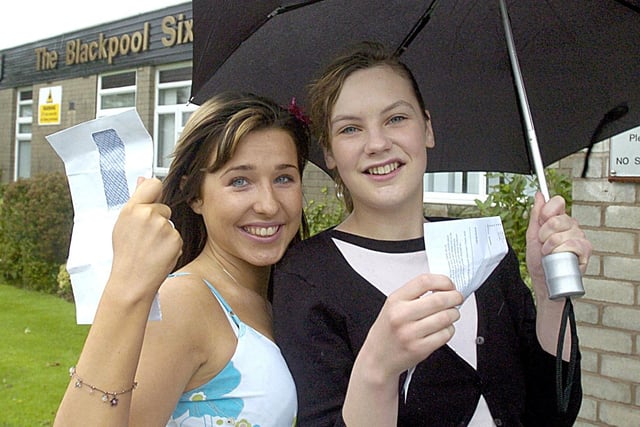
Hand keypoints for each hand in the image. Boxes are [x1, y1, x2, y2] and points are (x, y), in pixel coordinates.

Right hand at [109, 177, 182, 299]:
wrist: (132, 280)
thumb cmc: (126, 254)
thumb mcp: (123, 224)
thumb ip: (135, 201)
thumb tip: (142, 180)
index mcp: (132, 209)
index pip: (153, 184)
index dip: (155, 191)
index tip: (154, 198)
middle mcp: (148, 215)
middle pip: (163, 206)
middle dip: (158, 218)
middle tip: (146, 237)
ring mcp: (164, 227)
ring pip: (170, 223)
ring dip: (165, 233)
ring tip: (151, 247)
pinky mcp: (176, 239)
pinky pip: (176, 236)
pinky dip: (171, 244)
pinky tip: (158, 253)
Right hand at [360, 274, 462, 380]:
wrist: (378, 357)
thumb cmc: (388, 331)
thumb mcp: (393, 305)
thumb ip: (415, 294)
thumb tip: (443, 287)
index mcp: (395, 300)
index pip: (424, 281)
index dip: (443, 281)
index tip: (450, 285)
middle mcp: (401, 315)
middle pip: (439, 299)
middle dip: (455, 297)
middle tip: (457, 298)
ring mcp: (411, 333)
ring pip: (446, 317)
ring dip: (454, 314)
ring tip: (451, 314)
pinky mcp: (420, 348)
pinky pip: (445, 334)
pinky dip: (450, 330)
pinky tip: (443, 329)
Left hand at [526, 192, 591, 299]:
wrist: (544, 280)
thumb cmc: (539, 260)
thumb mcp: (532, 235)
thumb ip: (536, 214)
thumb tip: (540, 195)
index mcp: (559, 220)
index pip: (558, 202)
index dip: (546, 211)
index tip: (540, 222)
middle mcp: (571, 227)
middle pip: (558, 218)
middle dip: (544, 233)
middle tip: (543, 244)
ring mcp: (580, 238)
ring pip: (563, 232)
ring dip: (550, 245)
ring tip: (549, 253)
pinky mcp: (585, 250)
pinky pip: (573, 244)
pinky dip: (561, 251)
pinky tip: (558, 256)